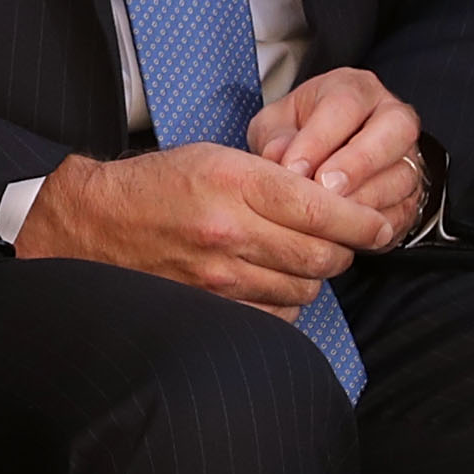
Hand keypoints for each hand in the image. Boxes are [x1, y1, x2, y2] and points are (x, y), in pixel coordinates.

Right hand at [12, 143, 393, 316]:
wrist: (95, 225)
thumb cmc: (158, 186)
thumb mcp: (215, 157)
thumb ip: (272, 178)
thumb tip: (330, 202)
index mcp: (233, 181)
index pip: (320, 207)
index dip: (361, 220)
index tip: (379, 223)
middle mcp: (229, 230)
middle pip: (321, 255)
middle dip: (342, 249)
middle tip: (340, 240)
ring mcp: (219, 276)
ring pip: (304, 287)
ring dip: (313, 276)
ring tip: (296, 257)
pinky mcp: (211, 308)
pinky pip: (277, 316)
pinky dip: (287, 301)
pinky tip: (272, 282)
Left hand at [247, 67, 426, 249]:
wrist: (324, 160)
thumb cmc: (299, 135)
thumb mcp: (276, 126)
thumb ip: (274, 137)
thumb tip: (277, 157)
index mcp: (356, 89)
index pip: (345, 104)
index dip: (319, 139)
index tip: (294, 169)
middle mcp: (391, 116)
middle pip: (394, 130)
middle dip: (358, 163)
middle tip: (325, 189)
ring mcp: (409, 156)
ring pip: (403, 174)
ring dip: (366, 199)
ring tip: (331, 216)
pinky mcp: (412, 195)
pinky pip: (405, 210)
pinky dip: (376, 225)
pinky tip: (349, 232)